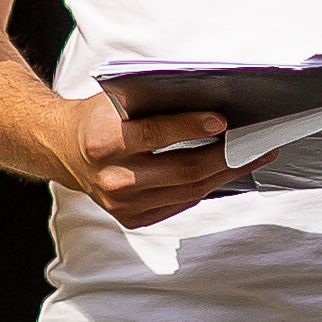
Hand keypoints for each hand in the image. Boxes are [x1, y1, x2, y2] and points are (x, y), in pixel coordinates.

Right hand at [59, 92, 237, 229]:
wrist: (65, 150)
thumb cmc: (99, 118)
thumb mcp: (118, 101)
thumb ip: (156, 103)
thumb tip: (210, 105)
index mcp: (104, 142)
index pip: (155, 134)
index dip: (191, 127)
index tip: (223, 120)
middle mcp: (112, 178)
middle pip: (182, 170)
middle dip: (225, 156)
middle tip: (256, 143)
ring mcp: (122, 205)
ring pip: (188, 190)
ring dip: (225, 174)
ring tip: (252, 157)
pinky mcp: (132, 219)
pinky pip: (181, 203)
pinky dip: (205, 186)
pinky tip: (224, 172)